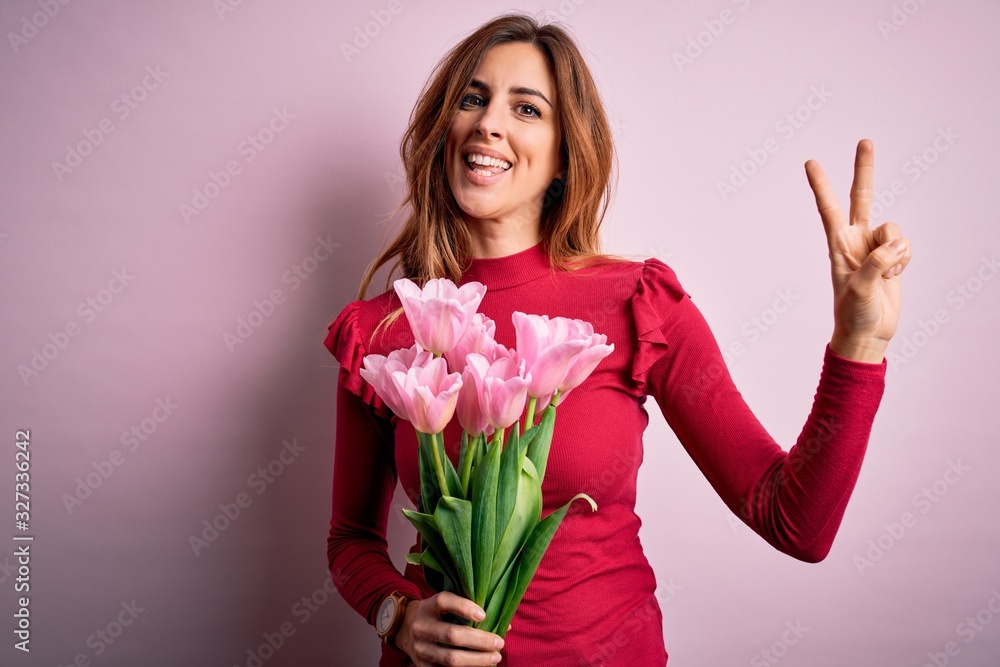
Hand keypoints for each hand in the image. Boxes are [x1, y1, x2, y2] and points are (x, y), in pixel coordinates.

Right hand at [395, 591, 504, 665]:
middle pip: (452, 635)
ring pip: (451, 658)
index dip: (464, 607)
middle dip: (480, 640)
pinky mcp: (422, 665)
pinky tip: (481, 666)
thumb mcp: (446, 606)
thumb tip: (506, 625)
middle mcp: (422, 626)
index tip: (484, 615)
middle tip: (499, 642)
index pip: (445, 602)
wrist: (404, 628)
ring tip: (495, 657)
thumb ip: (471, 611)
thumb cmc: (436, 615)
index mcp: (429, 606)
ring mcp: (420, 648)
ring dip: (477, 660)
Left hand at [805, 139, 911, 362]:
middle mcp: (856, 240)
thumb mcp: (860, 291)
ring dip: (897, 250)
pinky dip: (906, 258)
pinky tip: (895, 275)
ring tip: (887, 274)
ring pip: (894, 228)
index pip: (828, 209)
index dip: (821, 186)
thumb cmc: (854, 314)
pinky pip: (906, 244)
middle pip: (862, 197)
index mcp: (838, 245)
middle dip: (864, 170)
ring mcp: (875, 247)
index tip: (810, 163)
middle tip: (865, 141)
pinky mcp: (893, 256)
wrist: (869, 333)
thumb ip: (876, 266)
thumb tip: (894, 247)